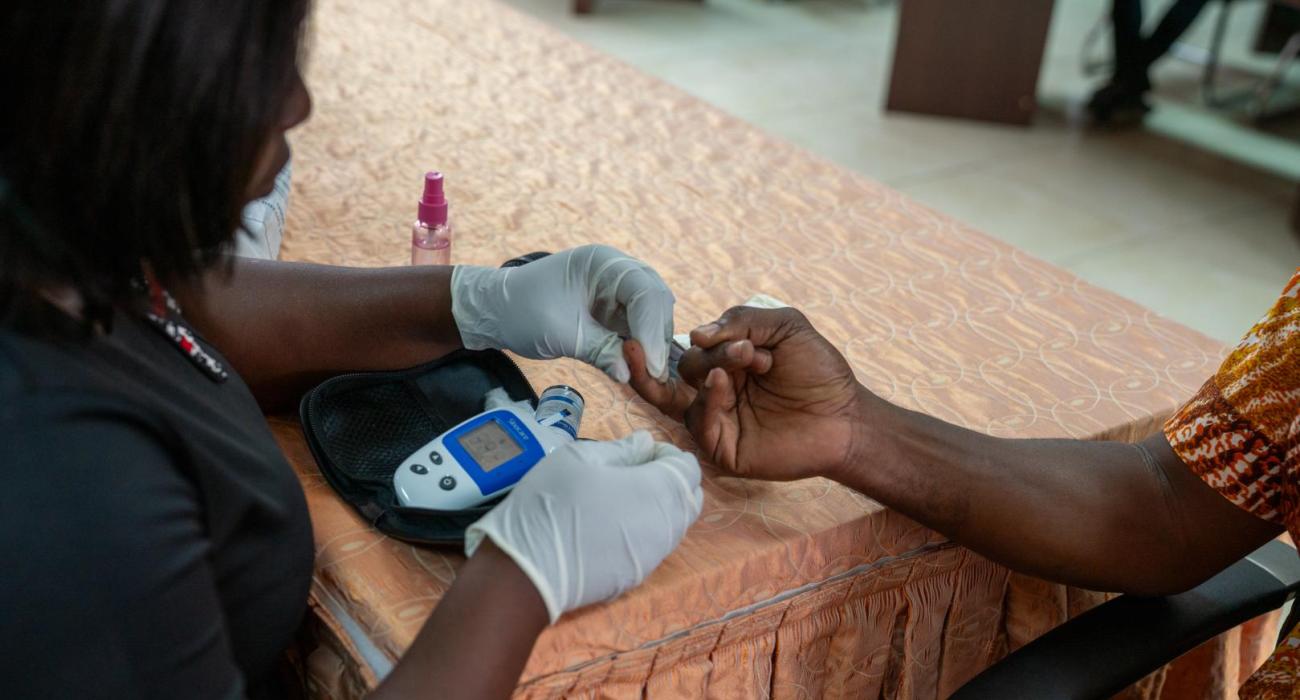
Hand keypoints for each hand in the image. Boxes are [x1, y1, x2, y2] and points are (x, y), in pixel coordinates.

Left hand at [451, 245, 674, 382]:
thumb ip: (599, 351)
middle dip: (657, 337)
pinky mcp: (615, 309)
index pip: (643, 292)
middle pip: (656, 300)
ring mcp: (618, 289)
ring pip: (653, 315)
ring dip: (654, 344)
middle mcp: (617, 271)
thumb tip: (630, 375)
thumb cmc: (522, 312)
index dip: (652, 329)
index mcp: (602, 263)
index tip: (653, 366)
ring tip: (649, 376)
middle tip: (655, 375)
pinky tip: (641, 368)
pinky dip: (644, 346)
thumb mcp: (560, 334)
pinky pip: (640, 325)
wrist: (497, 310)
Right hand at [464, 431, 702, 621]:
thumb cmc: (552, 503)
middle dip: (670, 479)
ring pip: (675, 524)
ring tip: (619, 497)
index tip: (637, 452)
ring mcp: (654, 555)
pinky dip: (646, 529)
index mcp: (658, 491)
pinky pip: (656, 546)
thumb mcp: (579, 458)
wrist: (527, 570)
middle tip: (632, 472)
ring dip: (660, 505)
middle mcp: (667, 525)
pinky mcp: (637, 576)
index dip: (666, 454)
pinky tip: (611, 525)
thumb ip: (621, 449)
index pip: (688, 468)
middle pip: (689, 497)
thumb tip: (645, 443)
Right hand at [626, 306, 863, 481]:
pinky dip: (704, 401)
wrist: (845, 416)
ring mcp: (720, 419)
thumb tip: (696, 335)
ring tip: (740, 361)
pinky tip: (721, 383)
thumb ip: (743, 319)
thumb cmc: (819, 372)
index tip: (744, 340)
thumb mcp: (786, 326)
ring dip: (706, 370)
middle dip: (714, 353)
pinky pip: (697, 425)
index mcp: (730, 362)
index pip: (698, 346)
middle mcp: (720, 389)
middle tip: (747, 350)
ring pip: (681, 395)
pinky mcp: (724, 448)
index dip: (710, 338)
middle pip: (688, 366)